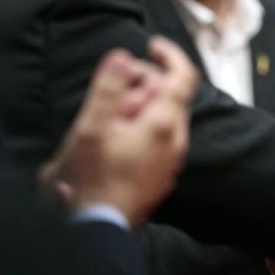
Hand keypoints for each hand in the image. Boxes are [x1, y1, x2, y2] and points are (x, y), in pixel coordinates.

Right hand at [40, 37, 196, 225]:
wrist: (97, 228)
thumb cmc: (91, 180)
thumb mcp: (91, 128)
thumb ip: (108, 88)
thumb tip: (122, 56)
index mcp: (164, 123)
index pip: (183, 76)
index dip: (169, 54)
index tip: (151, 46)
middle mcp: (176, 140)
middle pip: (170, 95)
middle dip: (143, 84)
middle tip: (111, 93)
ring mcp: (172, 160)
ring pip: (164, 118)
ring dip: (140, 108)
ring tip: (108, 121)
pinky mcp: (163, 174)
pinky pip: (159, 139)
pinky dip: (142, 128)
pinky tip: (114, 141)